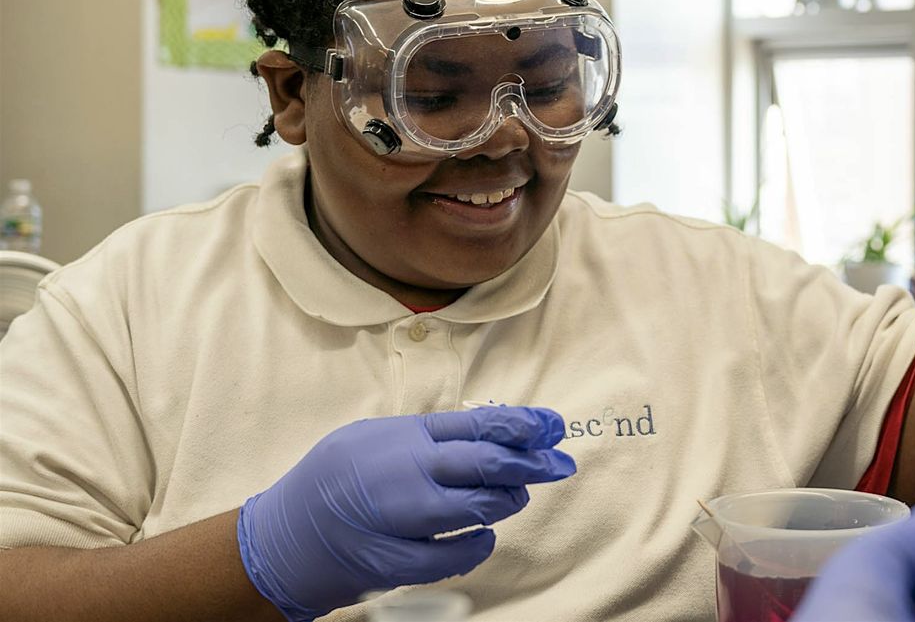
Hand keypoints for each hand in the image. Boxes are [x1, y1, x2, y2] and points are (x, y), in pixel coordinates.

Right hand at [237, 407, 575, 621]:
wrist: (285, 537)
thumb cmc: (337, 477)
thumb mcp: (378, 436)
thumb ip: (429, 435)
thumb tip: (492, 431)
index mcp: (404, 435)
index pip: (477, 423)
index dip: (523, 425)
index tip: (554, 426)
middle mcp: (405, 472)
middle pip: (485, 463)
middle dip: (531, 463)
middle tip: (561, 463)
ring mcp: (401, 517)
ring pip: (476, 508)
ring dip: (506, 502)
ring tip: (517, 496)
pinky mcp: (396, 559)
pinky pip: (453, 555)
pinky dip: (477, 544)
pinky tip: (484, 535)